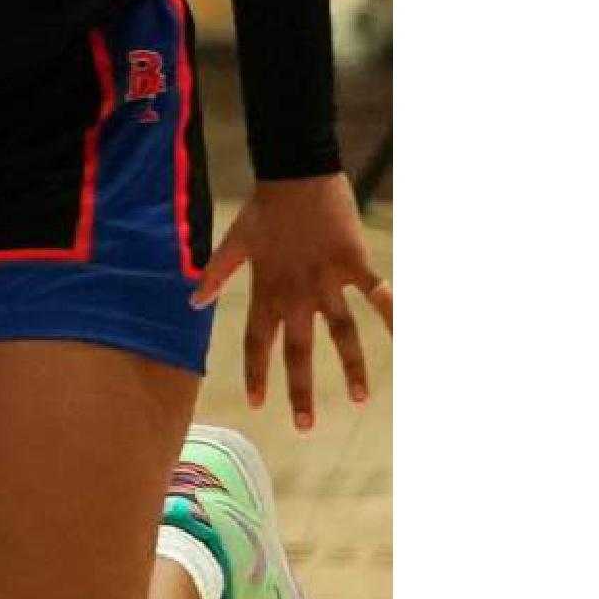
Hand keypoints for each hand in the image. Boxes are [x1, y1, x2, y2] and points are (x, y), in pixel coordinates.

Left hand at [192, 173, 390, 431]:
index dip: (257, 373)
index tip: (258, 404)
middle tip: (304, 427)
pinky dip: (392, 313)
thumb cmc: (265, 208)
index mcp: (266, 291)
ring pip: (342, 334)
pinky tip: (407, 336)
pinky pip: (376, 294)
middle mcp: (296, 294)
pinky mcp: (354, 263)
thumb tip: (191, 302)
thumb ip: (215, 274)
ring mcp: (326, 281)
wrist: (295, 172)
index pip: (258, 342)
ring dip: (352, 368)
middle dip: (300, 390)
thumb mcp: (233, 243)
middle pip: (298, 351)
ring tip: (361, 400)